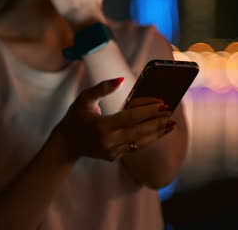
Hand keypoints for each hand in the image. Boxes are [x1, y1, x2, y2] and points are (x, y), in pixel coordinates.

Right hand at [52, 78, 172, 161]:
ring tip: (170, 124)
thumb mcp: (84, 99)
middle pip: (139, 131)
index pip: (129, 118)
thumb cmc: (75, 117)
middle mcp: (108, 142)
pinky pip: (135, 147)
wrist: (66, 144)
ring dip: (157, 133)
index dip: (147, 111)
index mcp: (101, 127)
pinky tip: (158, 131)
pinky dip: (148, 139)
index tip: (162, 104)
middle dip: (157, 122)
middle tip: (171, 112)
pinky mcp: (114, 157)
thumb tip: (120, 80)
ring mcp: (112, 152)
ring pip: (140, 142)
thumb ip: (101, 88)